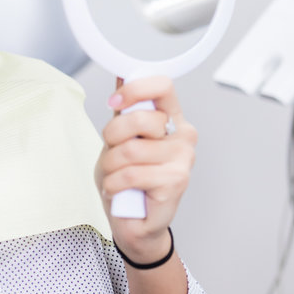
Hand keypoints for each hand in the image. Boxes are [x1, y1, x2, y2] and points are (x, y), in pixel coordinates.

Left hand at [95, 75, 196, 263]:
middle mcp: (183, 135)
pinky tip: (117, 188)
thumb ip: (124, 108)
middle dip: (113, 135)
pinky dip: (114, 183)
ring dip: (110, 165)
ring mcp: (183, 159)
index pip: (162, 85)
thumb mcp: (119, 137)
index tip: (114, 102)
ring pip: (131, 149)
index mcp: (171, 117)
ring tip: (114, 175)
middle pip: (141, 118)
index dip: (134, 89)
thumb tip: (121, 73)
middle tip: (111, 150)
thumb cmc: (127, 177)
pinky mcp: (176, 182)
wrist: (131, 219)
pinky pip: (132, 173)